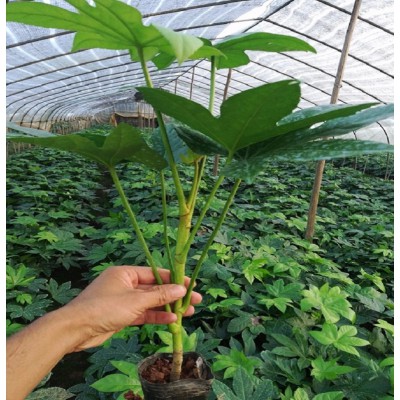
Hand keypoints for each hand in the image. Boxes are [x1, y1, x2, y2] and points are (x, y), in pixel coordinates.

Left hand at [62, 266, 201, 350]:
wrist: (76, 330)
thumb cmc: (104, 307)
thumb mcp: (135, 300)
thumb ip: (159, 296)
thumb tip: (181, 289)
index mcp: (125, 273)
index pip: (155, 273)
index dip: (174, 279)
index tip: (190, 284)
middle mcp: (125, 284)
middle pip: (154, 288)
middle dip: (174, 295)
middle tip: (195, 300)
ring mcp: (123, 300)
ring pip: (150, 302)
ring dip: (168, 307)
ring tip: (188, 312)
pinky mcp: (121, 315)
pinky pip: (143, 313)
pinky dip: (156, 316)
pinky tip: (172, 320)